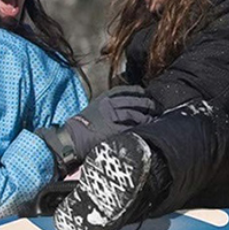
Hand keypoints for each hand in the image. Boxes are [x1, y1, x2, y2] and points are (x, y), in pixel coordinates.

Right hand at [37, 86, 158, 175]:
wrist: (71, 139)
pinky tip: (148, 131)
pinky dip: (141, 129)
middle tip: (157, 108)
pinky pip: (132, 129)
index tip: (149, 96)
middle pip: (137, 102)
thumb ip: (110, 104)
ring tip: (155, 120)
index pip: (130, 90)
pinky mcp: (114, 131)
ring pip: (136, 115)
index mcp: (106, 97)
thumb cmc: (83, 125)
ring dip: (148, 118)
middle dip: (149, 105)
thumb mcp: (96, 107)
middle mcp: (110, 105)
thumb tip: (127, 105)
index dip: (142, 94)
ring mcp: (112, 118)